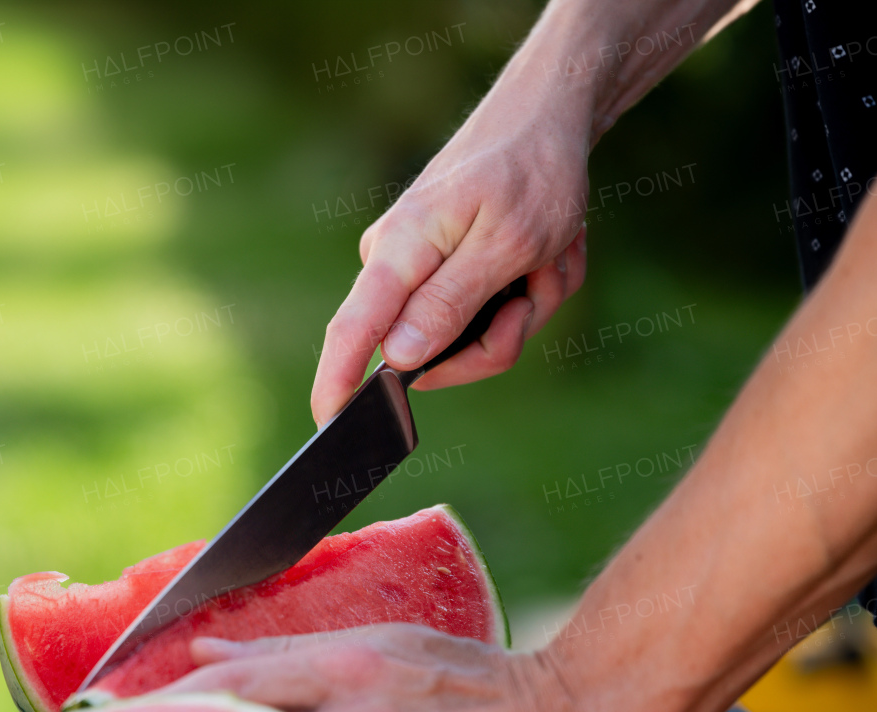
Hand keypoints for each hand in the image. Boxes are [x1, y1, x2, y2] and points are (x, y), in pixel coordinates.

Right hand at [310, 61, 592, 425]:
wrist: (550, 118)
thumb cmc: (532, 171)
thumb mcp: (506, 244)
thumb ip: (448, 304)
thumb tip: (397, 358)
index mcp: (401, 251)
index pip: (352, 330)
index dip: (336, 383)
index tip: (327, 427)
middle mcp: (399, 263)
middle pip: (436, 353)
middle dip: (503, 332)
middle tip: (539, 284)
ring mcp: (421, 269)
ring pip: (475, 337)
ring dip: (528, 304)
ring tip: (549, 254)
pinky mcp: (445, 271)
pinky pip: (489, 314)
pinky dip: (530, 290)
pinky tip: (546, 253)